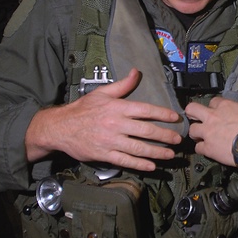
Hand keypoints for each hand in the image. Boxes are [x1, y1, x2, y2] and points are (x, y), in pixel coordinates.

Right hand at [25, 68, 181, 171]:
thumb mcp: (102, 93)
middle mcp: (116, 124)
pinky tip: (152, 166)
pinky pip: (125, 160)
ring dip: (157, 152)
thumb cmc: (83, 109)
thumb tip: (137, 72)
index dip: (163, 114)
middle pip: (146, 131)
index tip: (175, 118)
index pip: (145, 110)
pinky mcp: (104, 154)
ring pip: (139, 148)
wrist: (60, 127)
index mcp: (117, 108)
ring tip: (170, 155)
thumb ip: (122, 85)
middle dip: (165, 136)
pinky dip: (140, 164)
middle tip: (178, 139)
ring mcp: (111, 141)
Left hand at [186, 94, 237, 165]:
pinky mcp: (208, 147)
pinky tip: (206, 150)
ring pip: (192, 129)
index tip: (215, 111)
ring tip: (200, 136)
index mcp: (224, 107)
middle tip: (194, 118)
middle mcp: (213, 117)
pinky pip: (198, 148)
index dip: (213, 107)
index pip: (213, 101)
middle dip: (192, 113)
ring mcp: (208, 132)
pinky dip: (201, 149)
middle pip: (192, 109)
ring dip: (195, 133)